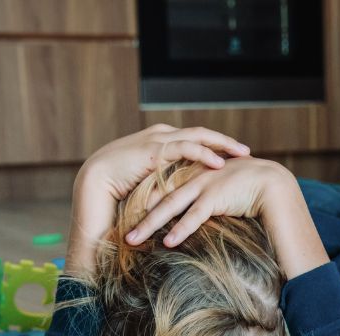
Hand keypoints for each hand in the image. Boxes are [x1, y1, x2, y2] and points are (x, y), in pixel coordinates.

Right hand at [66, 125, 249, 270]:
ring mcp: (157, 139)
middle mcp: (160, 135)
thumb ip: (167, 183)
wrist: (94, 185)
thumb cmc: (117, 190)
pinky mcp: (153, 149)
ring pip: (197, 136)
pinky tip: (220, 162)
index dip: (214, 146)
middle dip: (225, 142)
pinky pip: (185, 148)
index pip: (193, 140)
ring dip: (222, 144)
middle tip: (246, 151)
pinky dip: (204, 153)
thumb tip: (186, 197)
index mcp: (160, 142)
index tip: (234, 156)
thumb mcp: (150, 185)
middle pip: (200, 134)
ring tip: (242, 153)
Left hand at [125, 156, 295, 247]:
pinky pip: (194, 216)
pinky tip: (168, 242)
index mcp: (190, 174)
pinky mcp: (215, 197)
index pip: (160, 188)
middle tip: (118, 230)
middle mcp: (193, 177)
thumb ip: (201, 200)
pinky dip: (181, 229)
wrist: (271, 183)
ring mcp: (203, 185)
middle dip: (136, 215)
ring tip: (132, 240)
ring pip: (169, 206)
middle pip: (157, 197)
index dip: (141, 202)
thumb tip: (190, 217)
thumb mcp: (217, 192)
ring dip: (149, 225)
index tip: (124, 217)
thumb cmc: (246, 190)